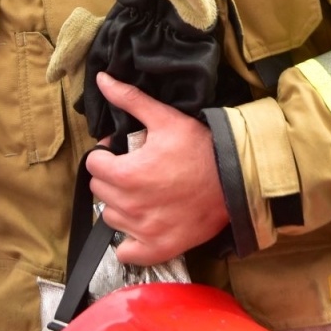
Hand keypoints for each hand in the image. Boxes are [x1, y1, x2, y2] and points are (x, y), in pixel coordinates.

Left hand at [85, 73, 229, 264]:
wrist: (236, 181)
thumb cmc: (200, 148)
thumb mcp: (165, 118)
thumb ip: (129, 99)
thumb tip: (102, 79)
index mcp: (126, 174)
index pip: (93, 165)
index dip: (107, 155)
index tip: (123, 152)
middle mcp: (130, 206)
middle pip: (100, 191)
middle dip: (113, 178)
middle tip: (136, 169)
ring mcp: (143, 231)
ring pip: (111, 218)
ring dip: (121, 205)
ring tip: (143, 193)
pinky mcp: (158, 249)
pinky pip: (126, 251)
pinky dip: (129, 241)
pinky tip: (143, 224)